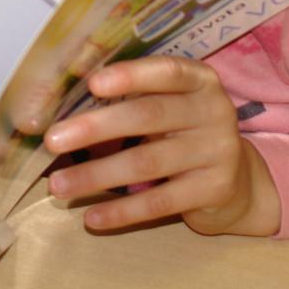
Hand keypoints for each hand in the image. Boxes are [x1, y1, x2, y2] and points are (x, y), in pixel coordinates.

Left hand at [40, 57, 278, 236]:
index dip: (131, 75)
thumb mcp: (168, 106)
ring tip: (58, 186)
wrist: (236, 183)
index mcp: (200, 81)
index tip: (92, 84)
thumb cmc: (183, 132)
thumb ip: (129, 98)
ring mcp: (218, 151)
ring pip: (147, 163)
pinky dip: (122, 211)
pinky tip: (92, 217)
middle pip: (149, 116)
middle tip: (52, 140)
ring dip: (96, 175)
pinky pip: (160, 202)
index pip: (167, 72)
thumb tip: (56, 104)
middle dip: (96, 128)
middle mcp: (214, 111)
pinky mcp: (214, 190)